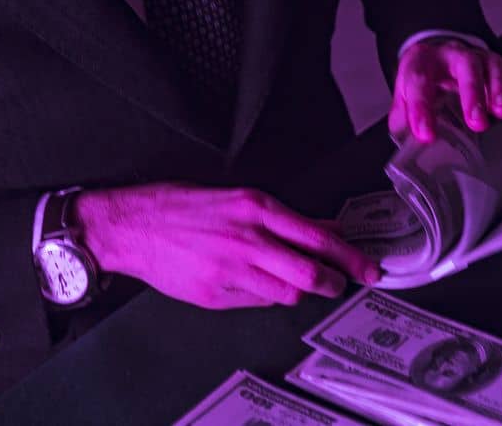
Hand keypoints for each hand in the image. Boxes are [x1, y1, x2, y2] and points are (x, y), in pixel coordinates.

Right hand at [73, 184, 381, 309]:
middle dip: (334, 282)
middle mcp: (248, 239)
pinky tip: (263, 286)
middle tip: (343, 283)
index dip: (349, 256)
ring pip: (286, 293)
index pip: (318, 237)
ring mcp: (231, 269)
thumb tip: (323, 228)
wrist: (135, 225)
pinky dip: (267, 297)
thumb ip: (285, 218)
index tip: (366, 266)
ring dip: (300, 293)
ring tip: (301, 284)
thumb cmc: (182, 206)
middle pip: (309, 272)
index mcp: (257, 208)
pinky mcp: (215, 294)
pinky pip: (256, 302)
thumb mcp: (240, 198)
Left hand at [389, 42, 501, 142]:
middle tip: (478, 122)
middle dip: (473, 93)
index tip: (427, 134)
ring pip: (494, 63)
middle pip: (466, 65)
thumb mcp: (404, 97)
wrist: (438, 56)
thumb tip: (408, 148)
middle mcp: (453, 55)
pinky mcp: (501, 61)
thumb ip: (403, 120)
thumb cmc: (424, 80)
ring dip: (499, 88)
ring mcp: (479, 56)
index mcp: (423, 62)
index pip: (419, 81)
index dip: (421, 108)